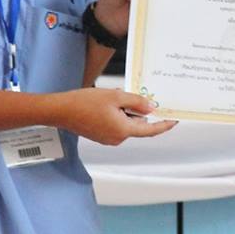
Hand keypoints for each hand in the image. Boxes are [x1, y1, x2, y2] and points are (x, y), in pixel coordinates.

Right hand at [53, 88, 175, 145]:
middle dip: (136, 110)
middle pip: (137, 124)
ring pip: (125, 123)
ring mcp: (108, 138)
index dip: (163, 125)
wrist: (60, 111)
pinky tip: (105, 103)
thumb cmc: (84, 103)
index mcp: (123, 130)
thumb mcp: (115, 97)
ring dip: (124, 111)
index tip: (174, 120)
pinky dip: (116, 114)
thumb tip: (151, 108)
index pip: (150, 130)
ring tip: (112, 97)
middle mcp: (117, 138)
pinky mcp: (100, 135)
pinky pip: (115, 124)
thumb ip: (136, 102)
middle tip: (130, 95)